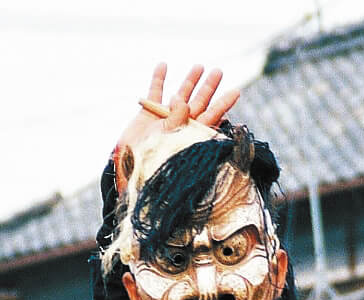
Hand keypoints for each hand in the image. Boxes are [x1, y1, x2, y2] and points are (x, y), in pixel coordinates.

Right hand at [113, 63, 239, 187]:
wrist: (128, 169)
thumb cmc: (151, 162)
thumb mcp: (168, 142)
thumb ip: (178, 119)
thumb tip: (183, 100)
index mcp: (190, 134)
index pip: (211, 117)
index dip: (223, 104)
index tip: (236, 92)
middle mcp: (180, 125)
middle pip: (199, 103)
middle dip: (209, 87)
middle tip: (218, 72)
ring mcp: (164, 119)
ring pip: (180, 95)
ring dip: (189, 81)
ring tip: (199, 66)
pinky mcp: (147, 115)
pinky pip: (154, 93)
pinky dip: (158, 79)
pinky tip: (163, 65)